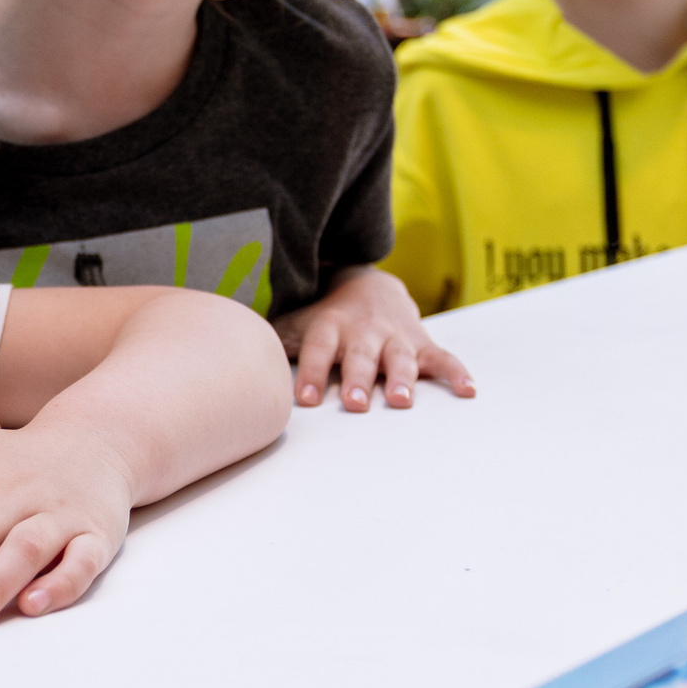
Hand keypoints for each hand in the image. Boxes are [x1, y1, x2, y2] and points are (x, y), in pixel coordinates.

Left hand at [276, 266, 474, 410]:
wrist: (371, 285)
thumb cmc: (324, 317)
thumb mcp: (296, 322)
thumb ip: (268, 339)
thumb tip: (218, 356)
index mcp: (330, 328)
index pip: (317, 349)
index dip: (310, 373)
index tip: (304, 400)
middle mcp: (364, 333)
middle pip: (360, 357)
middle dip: (358, 379)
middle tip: (355, 403)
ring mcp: (395, 339)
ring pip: (398, 359)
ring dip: (400, 379)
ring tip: (400, 401)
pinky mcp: (421, 344)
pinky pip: (442, 360)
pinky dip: (457, 374)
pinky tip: (469, 391)